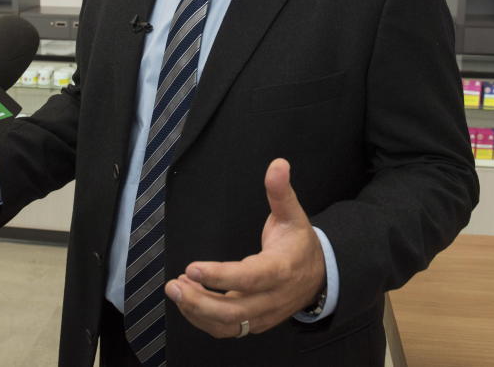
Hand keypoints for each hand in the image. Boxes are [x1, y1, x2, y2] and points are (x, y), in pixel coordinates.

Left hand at [165, 159, 325, 338]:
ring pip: (228, 325)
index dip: (221, 277)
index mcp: (281, 269)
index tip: (192, 268)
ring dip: (197, 312)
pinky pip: (227, 330)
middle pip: (235, 311)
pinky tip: (188, 300)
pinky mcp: (255, 323)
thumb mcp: (293, 214)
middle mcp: (272, 298)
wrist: (319, 277)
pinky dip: (203, 320)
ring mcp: (263, 314)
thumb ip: (280, 191)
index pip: (250, 278)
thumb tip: (278, 164)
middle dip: (200, 301)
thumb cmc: (299, 243)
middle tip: (174, 285)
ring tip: (176, 290)